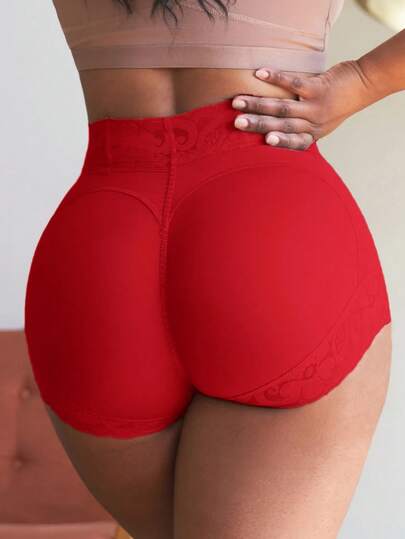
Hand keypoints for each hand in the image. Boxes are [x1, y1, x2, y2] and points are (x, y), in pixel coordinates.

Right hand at [232, 60, 368, 150]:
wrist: (363, 84)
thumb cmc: (337, 105)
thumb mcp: (321, 123)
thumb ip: (301, 128)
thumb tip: (269, 132)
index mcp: (313, 135)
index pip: (294, 143)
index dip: (279, 143)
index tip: (264, 142)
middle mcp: (314, 123)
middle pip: (282, 125)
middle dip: (257, 124)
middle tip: (237, 123)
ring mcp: (316, 106)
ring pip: (284, 108)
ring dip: (259, 104)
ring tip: (238, 101)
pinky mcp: (318, 87)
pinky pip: (294, 83)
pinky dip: (276, 78)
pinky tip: (260, 74)